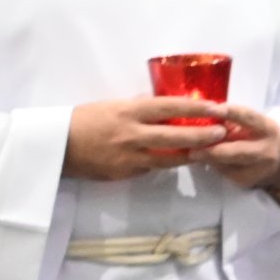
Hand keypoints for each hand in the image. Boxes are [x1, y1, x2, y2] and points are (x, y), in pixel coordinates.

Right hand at [62, 97, 226, 180]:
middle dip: (202, 136)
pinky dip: (166, 164)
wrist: (57, 146)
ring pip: (169, 159)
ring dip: (191, 155)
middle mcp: (132, 134)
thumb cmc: (83, 120)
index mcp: (129, 112)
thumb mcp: (111, 106)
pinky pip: (152, 168)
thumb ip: (138, 107)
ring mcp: (129, 157)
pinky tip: (179, 160)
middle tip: (222, 132)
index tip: (216, 108)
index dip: (195, 109)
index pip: (169, 107)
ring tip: (209, 150)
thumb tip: (161, 105)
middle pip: (175, 137)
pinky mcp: (125, 173)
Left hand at [196, 103, 279, 195]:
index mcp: (267, 129)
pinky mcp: (246, 181)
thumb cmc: (259, 134)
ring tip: (193, 151)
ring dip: (207, 158)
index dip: (230, 113)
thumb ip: (233, 120)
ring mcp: (258, 169)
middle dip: (211, 150)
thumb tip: (206, 116)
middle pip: (235, 151)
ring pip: (225, 165)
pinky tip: (207, 159)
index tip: (211, 109)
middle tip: (191, 148)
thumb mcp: (252, 123)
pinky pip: (224, 172)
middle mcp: (265, 151)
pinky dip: (213, 164)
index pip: (248, 118)